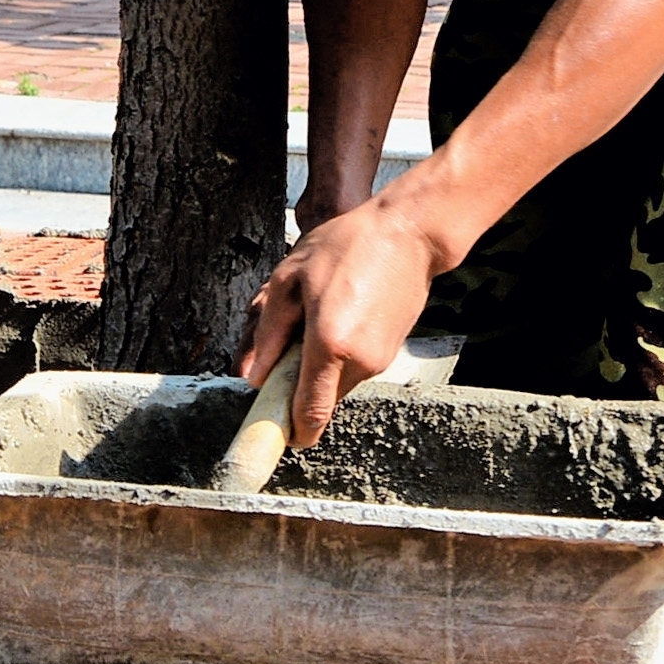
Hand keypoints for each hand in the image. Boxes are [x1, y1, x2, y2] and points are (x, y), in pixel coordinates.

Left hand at [240, 195, 447, 446]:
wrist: (409, 233)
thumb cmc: (347, 245)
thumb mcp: (290, 278)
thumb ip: (269, 332)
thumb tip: (253, 375)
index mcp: (329, 345)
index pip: (309, 413)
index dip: (289, 430)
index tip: (273, 430)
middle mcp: (359, 362)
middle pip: (320, 401)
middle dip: (298, 386)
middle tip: (285, 346)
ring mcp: (380, 360)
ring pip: (336, 383)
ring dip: (319, 366)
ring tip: (317, 316)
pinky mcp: (391, 353)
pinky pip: (354, 367)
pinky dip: (339, 354)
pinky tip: (339, 314)